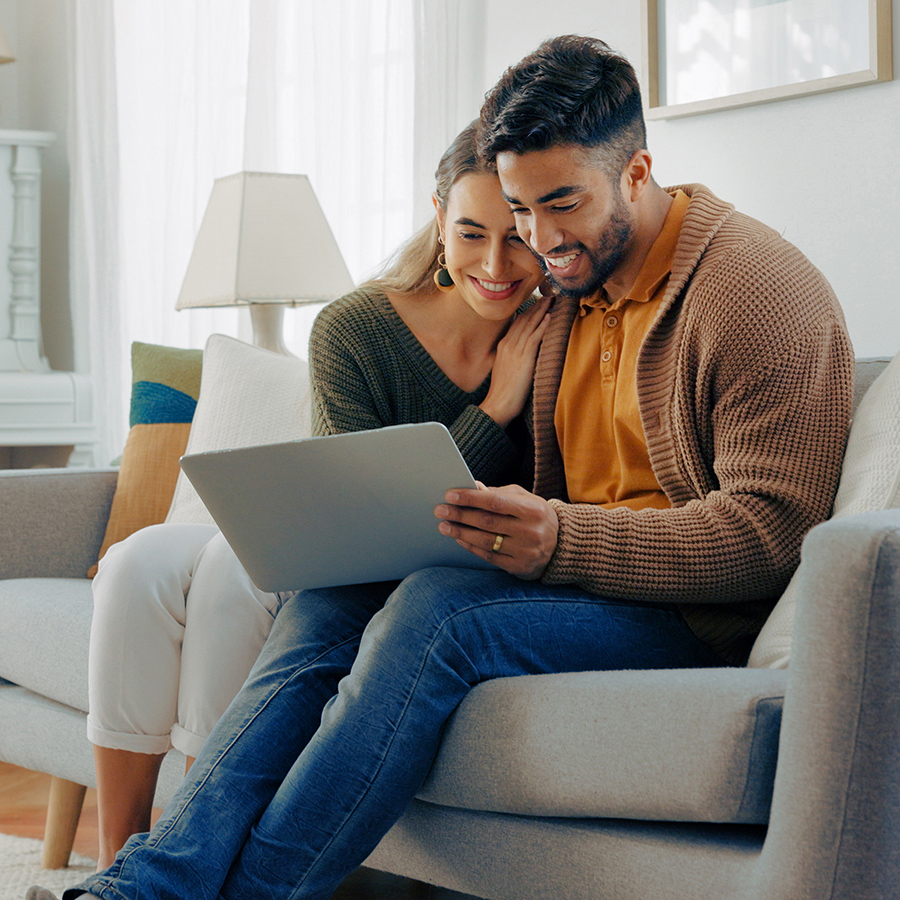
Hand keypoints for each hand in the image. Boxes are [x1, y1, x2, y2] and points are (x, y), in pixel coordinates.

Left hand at [435, 483, 558, 579]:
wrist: (562, 546)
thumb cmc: (536, 516)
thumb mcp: (524, 499)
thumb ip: (500, 493)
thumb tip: (474, 487)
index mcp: (533, 510)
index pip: (495, 502)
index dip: (471, 498)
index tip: (450, 495)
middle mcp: (530, 531)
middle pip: (487, 522)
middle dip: (460, 515)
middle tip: (440, 510)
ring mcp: (525, 551)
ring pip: (485, 541)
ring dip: (460, 532)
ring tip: (444, 525)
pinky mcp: (519, 567)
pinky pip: (488, 556)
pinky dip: (470, 546)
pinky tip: (459, 538)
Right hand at [479, 296, 552, 427]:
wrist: (498, 404)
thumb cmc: (502, 392)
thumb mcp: (504, 369)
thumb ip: (511, 357)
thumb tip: (521, 353)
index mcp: (503, 346)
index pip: (517, 323)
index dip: (528, 311)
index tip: (537, 302)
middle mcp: (508, 344)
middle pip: (524, 319)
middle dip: (536, 306)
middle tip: (547, 295)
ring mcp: (515, 350)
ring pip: (529, 325)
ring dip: (541, 311)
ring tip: (551, 300)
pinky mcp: (524, 358)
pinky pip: (534, 337)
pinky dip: (542, 326)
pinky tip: (549, 317)